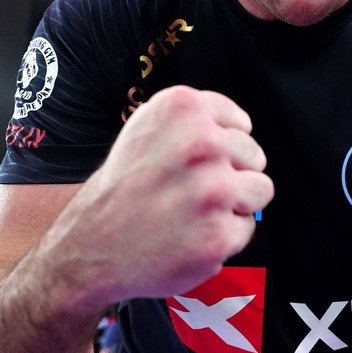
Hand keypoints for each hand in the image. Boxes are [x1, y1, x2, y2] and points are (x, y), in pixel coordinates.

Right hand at [43, 86, 272, 301]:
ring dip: (235, 204)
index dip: (220, 145)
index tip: (193, 161)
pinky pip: (246, 228)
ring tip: (194, 210)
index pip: (241, 124)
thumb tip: (242, 129)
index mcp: (183, 108)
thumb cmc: (124, 186)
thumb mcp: (149, 126)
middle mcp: (201, 142)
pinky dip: (224, 236)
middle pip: (254, 155)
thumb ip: (197, 120)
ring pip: (260, 190)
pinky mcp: (219, 234)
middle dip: (230, 173)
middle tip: (188, 189)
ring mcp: (213, 190)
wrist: (91, 244)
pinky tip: (190, 235)